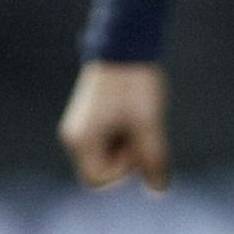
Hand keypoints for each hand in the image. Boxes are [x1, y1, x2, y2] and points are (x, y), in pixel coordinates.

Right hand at [57, 60, 170, 191]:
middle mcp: (75, 135)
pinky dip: (124, 131)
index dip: (123, 170)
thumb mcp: (148, 125)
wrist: (126, 42)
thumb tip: (158, 190)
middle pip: (103, 168)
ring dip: (128, 142)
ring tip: (139, 116)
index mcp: (81, 140)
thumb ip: (153, 160)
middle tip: (141, 128)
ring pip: (108, 151)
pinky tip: (134, 111)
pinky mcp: (91, 114)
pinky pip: (108, 137)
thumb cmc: (134, 85)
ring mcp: (82, 123)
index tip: (137, 143)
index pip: (99, 181)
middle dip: (126, 156)